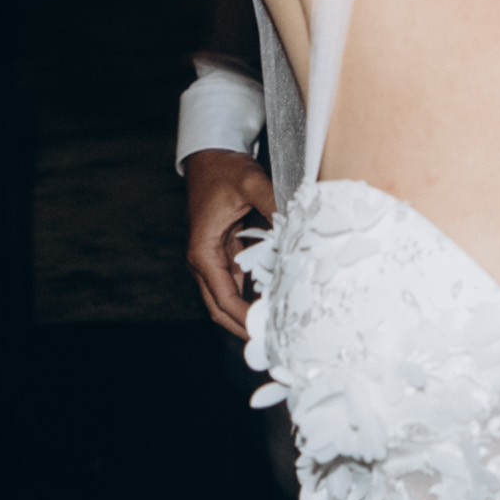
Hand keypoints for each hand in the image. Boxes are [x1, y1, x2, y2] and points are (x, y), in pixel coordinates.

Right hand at [183, 146, 276, 339]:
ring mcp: (213, 259)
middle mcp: (203, 261)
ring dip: (247, 314)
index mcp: (203, 251)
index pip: (223, 298)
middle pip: (220, 308)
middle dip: (243, 327)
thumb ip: (274, 203)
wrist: (212, 157)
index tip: (265, 331)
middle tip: (272, 342)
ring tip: (276, 328)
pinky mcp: (223, 254)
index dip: (243, 318)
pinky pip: (236, 283)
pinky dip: (251, 296)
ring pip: (227, 299)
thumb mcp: (251, 183)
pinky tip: (274, 302)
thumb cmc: (225, 170)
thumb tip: (296, 226)